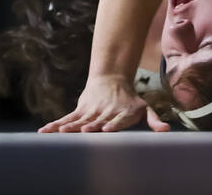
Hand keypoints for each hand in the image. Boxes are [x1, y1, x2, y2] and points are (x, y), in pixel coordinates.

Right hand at [38, 74, 169, 132]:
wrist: (111, 79)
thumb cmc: (130, 100)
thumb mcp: (144, 108)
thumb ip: (153, 120)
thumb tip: (166, 130)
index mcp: (121, 113)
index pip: (117, 120)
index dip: (112, 124)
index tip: (106, 129)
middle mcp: (105, 112)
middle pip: (97, 121)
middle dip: (91, 126)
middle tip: (85, 130)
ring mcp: (91, 111)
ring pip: (80, 120)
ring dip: (70, 126)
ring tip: (61, 132)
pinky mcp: (80, 110)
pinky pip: (67, 119)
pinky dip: (56, 125)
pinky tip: (44, 132)